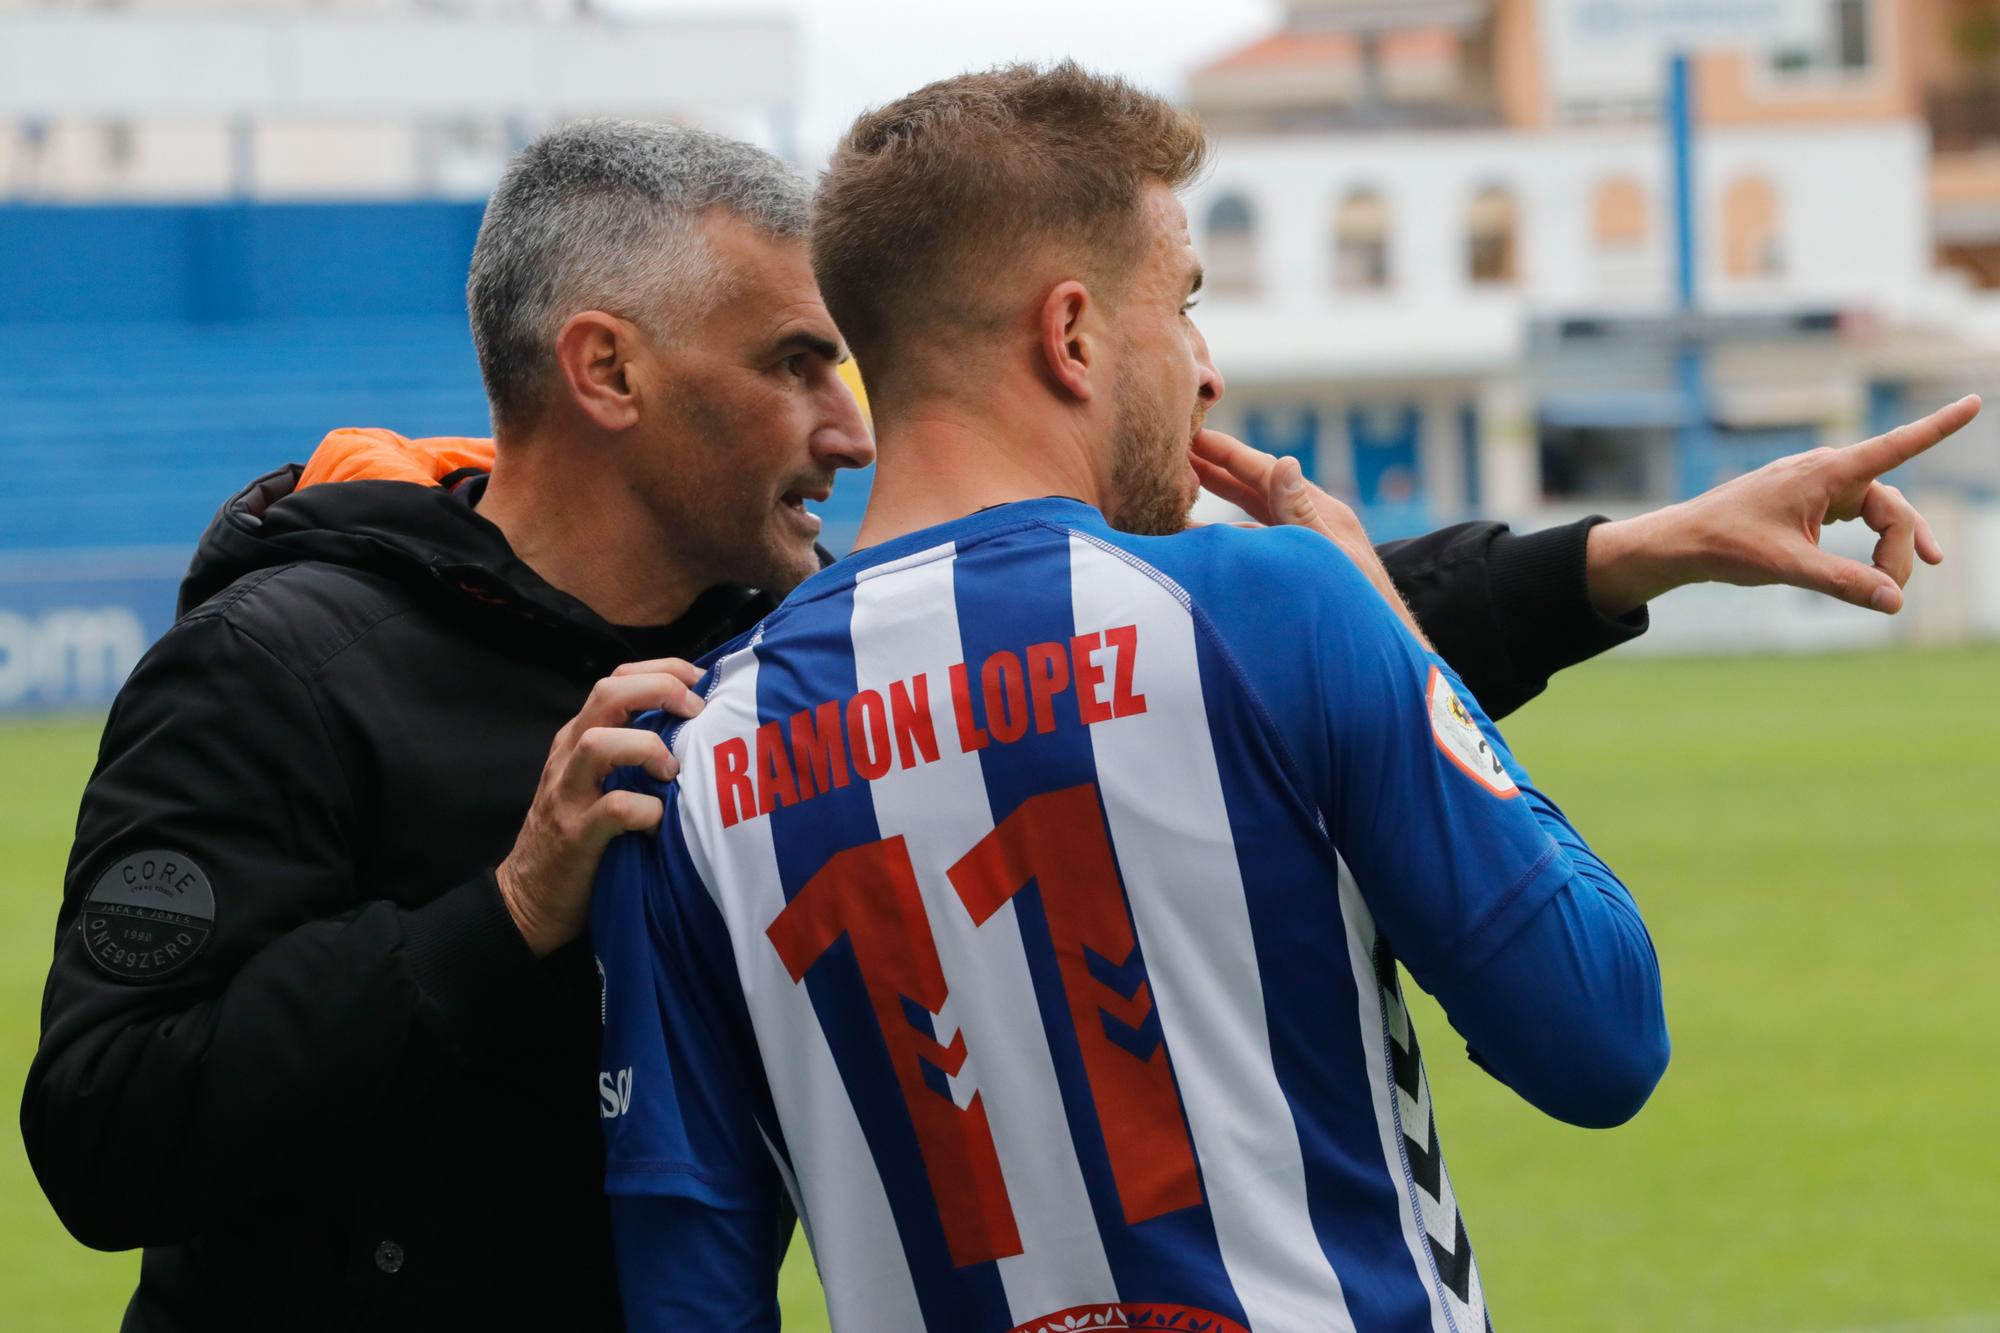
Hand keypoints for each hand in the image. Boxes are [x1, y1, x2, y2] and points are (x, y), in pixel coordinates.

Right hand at [495, 658, 704, 956]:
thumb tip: (698, 731)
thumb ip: (633, 752)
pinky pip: (614, 809)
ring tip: (673, 771)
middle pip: (607, 693)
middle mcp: (569, 756)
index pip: (618, 678)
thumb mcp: (601, 781)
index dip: (663, 670)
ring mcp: (568, 794)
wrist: (530, 898)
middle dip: (659, 689)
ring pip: (599, 742)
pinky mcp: (574, 835)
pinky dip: (647, 810)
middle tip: (696, 712)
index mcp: (580, 737)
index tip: (700, 681)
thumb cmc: (582, 835)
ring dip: (647, 747)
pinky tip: (661, 823)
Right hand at [1190, 428, 1433, 648]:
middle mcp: (1312, 524)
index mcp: (1322, 513)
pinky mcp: (1297, 571)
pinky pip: (1254, 546)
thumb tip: (1284, 462)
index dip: (1230, 454)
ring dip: (1218, 502)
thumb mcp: (1328, 554)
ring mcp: (1304, 548)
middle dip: (1218, 469)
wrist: (1378, 656)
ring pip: (1252, 516)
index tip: (1195, 434)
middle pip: (1257, 488)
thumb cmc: (1360, 608)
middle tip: (1179, 450)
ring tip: (1181, 489)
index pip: (1269, 473)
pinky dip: (1226, 539)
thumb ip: (1301, 513)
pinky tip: (1201, 540)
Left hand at [1587, 395, 1980, 617]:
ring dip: (1890, 546)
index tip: (1974, 403)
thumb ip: (1843, 582)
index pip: (1895, 447)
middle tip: (1893, 593)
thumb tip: (1894, 602)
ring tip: (1898, 583)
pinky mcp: (1808, 498)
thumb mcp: (1787, 567)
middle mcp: (1827, 470)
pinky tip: (1879, 565)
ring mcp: (1818, 483)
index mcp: (1826, 473)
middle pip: (1891, 505)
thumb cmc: (1728, 545)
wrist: (1684, 540)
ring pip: (1878, 511)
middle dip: (1899, 548)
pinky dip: (1871, 540)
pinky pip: (1857, 513)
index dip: (1938, 428)